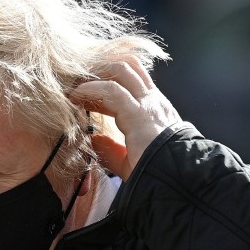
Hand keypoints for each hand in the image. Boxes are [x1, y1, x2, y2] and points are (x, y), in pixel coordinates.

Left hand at [70, 56, 180, 179]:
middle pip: (126, 66)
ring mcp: (148, 104)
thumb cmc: (157, 175)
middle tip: (75, 79)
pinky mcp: (139, 113)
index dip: (104, 81)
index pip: (130, 80)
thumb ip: (113, 149)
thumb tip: (95, 139)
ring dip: (93, 73)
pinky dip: (89, 89)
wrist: (176, 183)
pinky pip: (111, 90)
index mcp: (154, 110)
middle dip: (99, 68)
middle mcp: (153, 101)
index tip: (81, 92)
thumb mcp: (131, 160)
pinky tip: (75, 96)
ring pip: (121, 69)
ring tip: (72, 85)